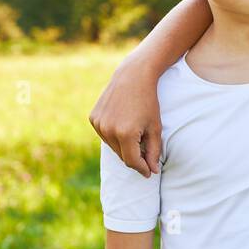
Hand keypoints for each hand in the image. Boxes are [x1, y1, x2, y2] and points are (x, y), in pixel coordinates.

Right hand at [89, 57, 161, 177]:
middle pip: (122, 155)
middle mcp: (109, 130)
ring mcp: (98, 124)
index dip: (142, 169)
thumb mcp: (155, 128)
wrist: (133, 76)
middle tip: (145, 154)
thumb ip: (154, 152)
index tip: (149, 172)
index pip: (132, 161)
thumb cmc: (148, 102)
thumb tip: (152, 171)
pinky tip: (123, 124)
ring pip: (112, 147)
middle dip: (134, 158)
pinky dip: (114, 136)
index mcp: (125, 133)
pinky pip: (105, 135)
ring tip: (135, 134)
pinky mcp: (93, 118)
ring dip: (123, 147)